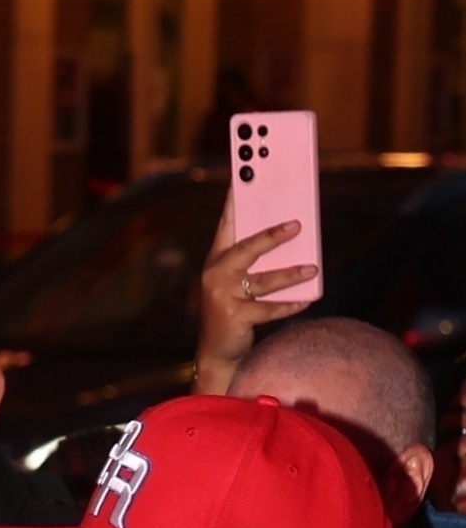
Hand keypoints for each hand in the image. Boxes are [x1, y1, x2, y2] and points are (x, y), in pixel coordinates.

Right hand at [193, 191, 315, 393]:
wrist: (215, 353)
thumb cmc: (231, 310)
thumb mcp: (236, 281)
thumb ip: (254, 259)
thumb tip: (293, 234)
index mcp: (217, 258)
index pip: (228, 222)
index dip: (236, 198)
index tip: (246, 174)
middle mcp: (216, 274)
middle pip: (247, 248)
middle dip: (272, 235)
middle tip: (297, 224)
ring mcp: (223, 296)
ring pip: (263, 280)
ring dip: (290, 274)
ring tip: (312, 268)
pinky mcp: (234, 317)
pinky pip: (268, 309)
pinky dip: (289, 305)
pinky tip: (307, 299)